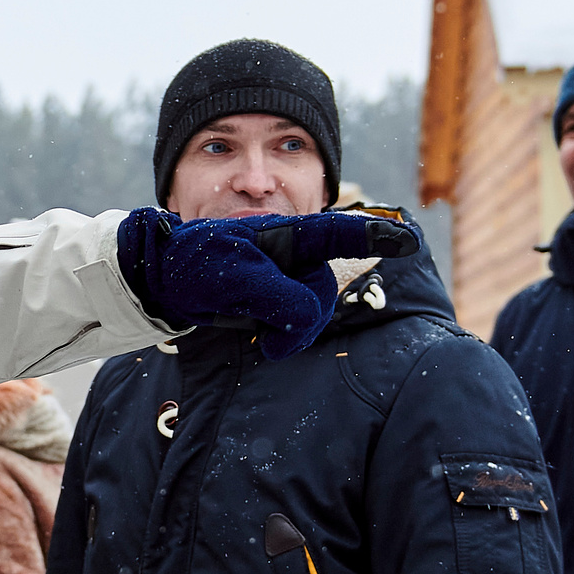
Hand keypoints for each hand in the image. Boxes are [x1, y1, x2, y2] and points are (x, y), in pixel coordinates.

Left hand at [115, 209, 419, 360]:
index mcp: (289, 234)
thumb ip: (280, 296)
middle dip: (304, 318)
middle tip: (271, 339)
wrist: (162, 280)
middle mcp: (294, 253)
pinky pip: (296, 323)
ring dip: (290, 332)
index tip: (410, 240)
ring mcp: (285, 278)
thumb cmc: (195, 264)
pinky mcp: (276, 301)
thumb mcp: (235, 277)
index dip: (377, 237)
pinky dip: (283, 336)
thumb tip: (305, 318)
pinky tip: (263, 338)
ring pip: (311, 310)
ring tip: (262, 340)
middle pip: (324, 289)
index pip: (341, 234)